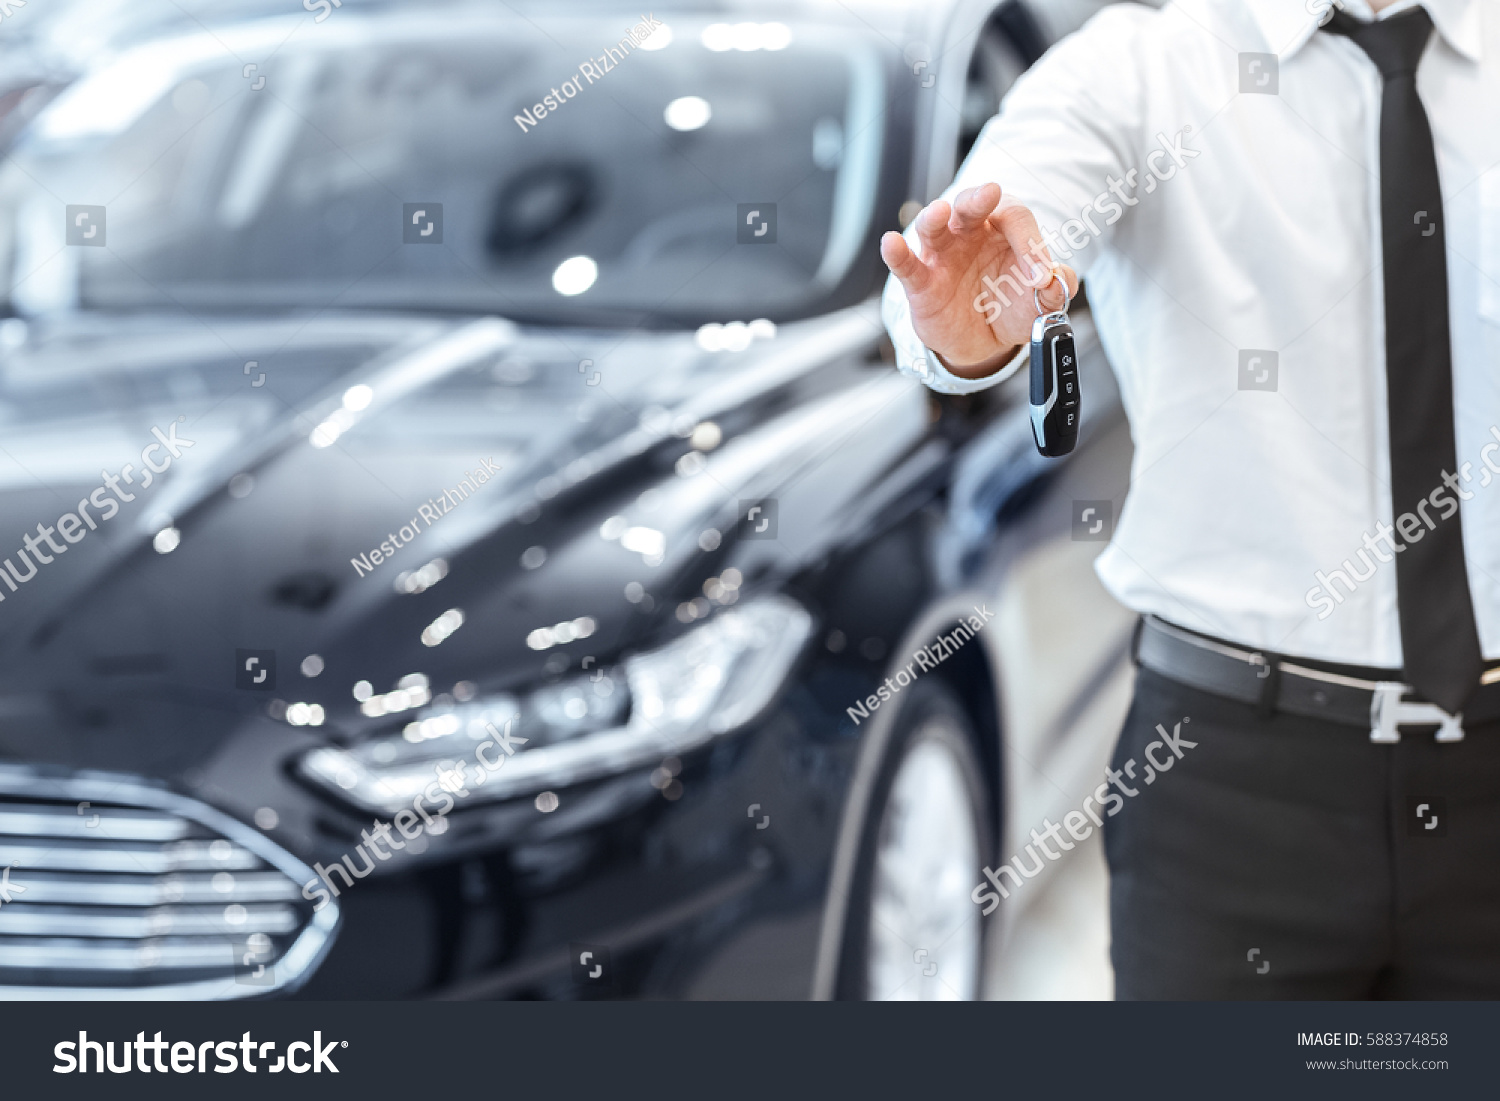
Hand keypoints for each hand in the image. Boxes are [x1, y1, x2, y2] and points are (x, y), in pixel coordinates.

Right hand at [881, 183, 1077, 376]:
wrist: (985, 341)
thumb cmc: (1010, 306)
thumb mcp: (1041, 301)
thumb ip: (1056, 289)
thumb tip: (1054, 281)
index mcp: (1004, 228)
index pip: (1015, 218)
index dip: (1030, 243)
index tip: (1041, 277)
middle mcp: (971, 233)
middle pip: (971, 206)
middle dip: (979, 198)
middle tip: (990, 193)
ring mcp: (943, 256)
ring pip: (934, 227)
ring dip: (934, 218)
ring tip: (938, 214)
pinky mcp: (921, 283)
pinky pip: (907, 264)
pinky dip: (897, 253)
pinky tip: (891, 243)